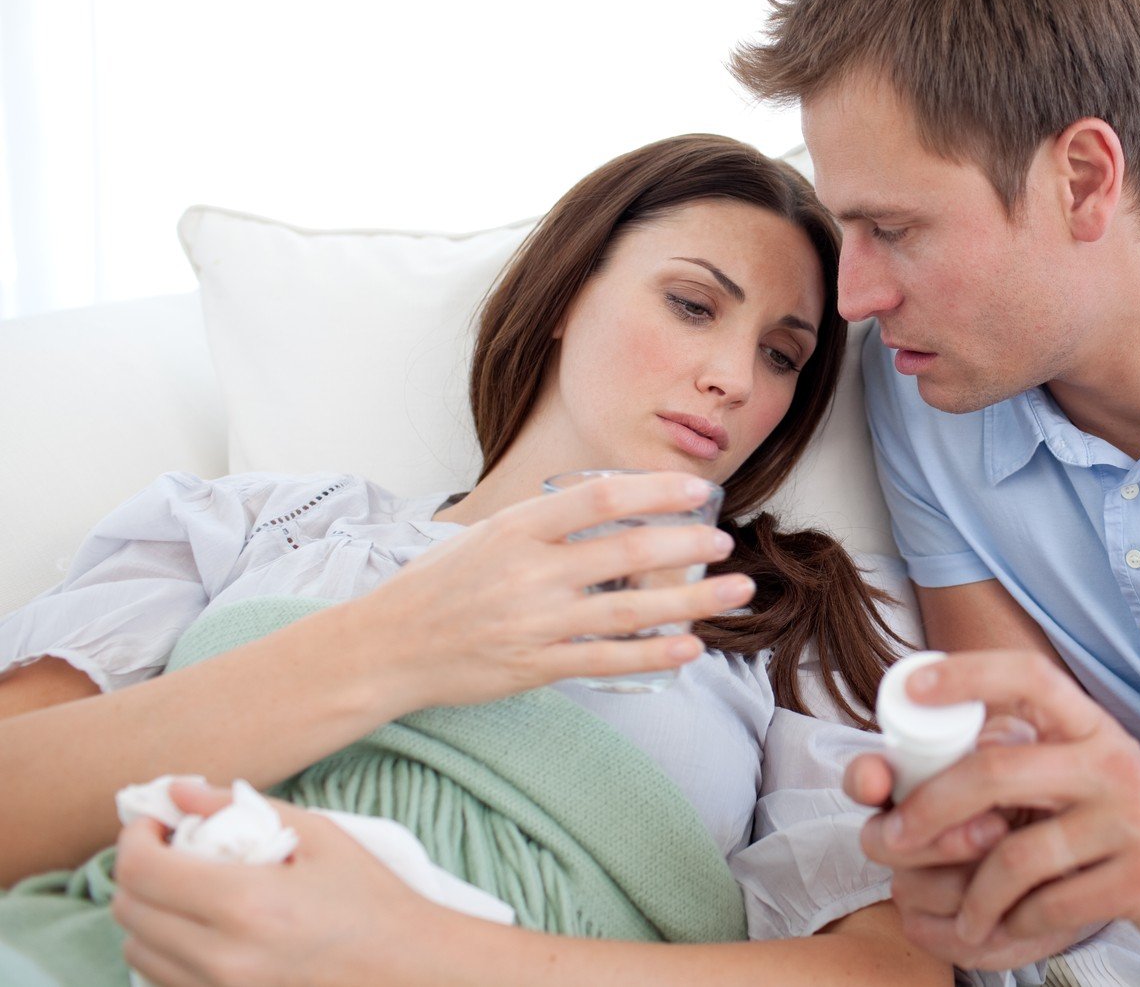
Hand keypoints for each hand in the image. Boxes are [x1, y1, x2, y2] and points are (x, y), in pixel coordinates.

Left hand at [111, 781, 441, 986]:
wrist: (407, 969)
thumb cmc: (370, 900)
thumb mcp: (320, 836)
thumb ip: (242, 808)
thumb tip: (180, 790)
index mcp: (246, 902)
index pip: (142, 869)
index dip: (135, 837)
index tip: (155, 823)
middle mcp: (222, 956)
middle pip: (129, 910)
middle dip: (138, 871)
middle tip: (170, 850)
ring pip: (137, 951)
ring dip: (148, 913)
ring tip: (185, 891)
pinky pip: (162, 980)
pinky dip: (165, 950)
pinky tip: (201, 929)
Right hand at [360, 472, 753, 710]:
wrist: (385, 647)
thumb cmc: (437, 585)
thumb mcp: (484, 534)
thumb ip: (543, 524)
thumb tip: (607, 504)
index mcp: (517, 529)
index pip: (599, 500)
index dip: (654, 492)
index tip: (697, 489)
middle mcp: (530, 574)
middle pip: (626, 555)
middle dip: (686, 546)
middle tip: (726, 541)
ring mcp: (535, 624)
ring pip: (629, 612)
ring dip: (691, 601)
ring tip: (737, 591)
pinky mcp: (535, 667)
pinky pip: (606, 660)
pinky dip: (652, 654)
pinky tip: (691, 647)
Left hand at [850, 652, 1139, 967]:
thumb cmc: (1127, 818)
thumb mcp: (1086, 768)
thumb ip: (1026, 756)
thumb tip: (923, 758)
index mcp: (1091, 725)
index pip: (1029, 676)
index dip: (969, 674)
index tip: (915, 688)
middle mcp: (1112, 759)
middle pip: (997, 770)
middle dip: (930, 809)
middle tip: (892, 841)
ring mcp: (1130, 818)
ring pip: (1016, 855)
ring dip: (973, 896)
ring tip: (961, 918)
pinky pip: (1050, 904)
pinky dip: (1016, 923)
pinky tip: (1010, 928)